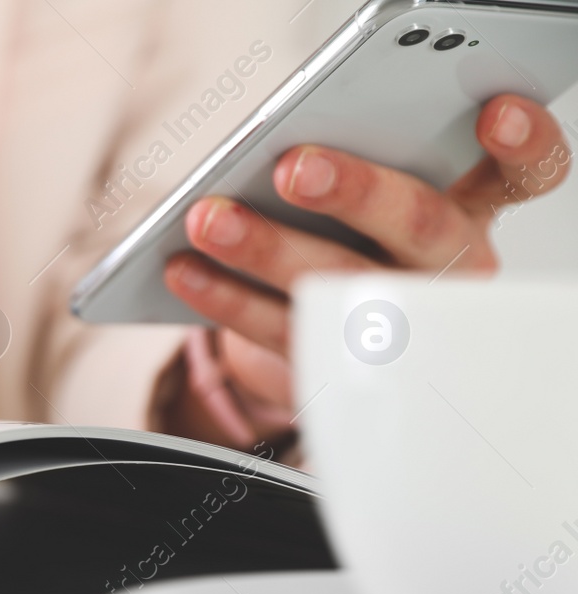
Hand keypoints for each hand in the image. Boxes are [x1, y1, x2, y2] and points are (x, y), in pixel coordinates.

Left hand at [162, 93, 570, 448]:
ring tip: (207, 219)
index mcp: (470, 207)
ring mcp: (395, 321)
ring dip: (266, 249)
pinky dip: (223, 299)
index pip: (523, 173)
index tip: (493, 113)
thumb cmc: (361, 240)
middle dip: (356, 192)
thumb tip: (283, 155)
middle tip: (294, 167)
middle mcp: (446, 264)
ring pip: (339, 283)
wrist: (337, 341)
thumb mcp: (376, 201)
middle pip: (419, 224)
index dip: (521, 144)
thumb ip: (358, 167)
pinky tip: (185, 271)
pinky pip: (279, 330)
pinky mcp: (337, 364)